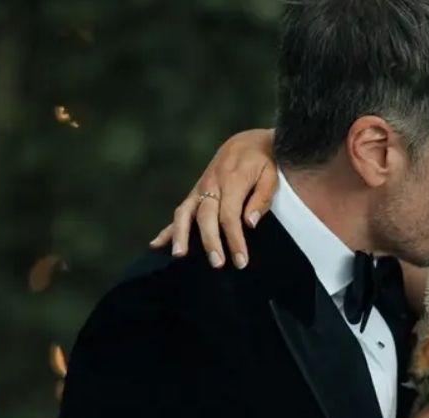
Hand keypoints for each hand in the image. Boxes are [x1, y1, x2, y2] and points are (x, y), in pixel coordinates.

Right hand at [150, 128, 277, 268]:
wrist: (248, 143)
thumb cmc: (264, 162)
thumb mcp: (271, 176)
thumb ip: (262, 199)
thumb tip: (249, 223)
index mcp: (232, 180)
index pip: (230, 216)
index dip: (234, 239)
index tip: (241, 260)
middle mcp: (211, 184)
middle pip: (205, 217)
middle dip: (210, 242)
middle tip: (217, 264)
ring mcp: (200, 188)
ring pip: (185, 213)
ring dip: (180, 235)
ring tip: (179, 255)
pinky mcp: (195, 193)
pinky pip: (180, 212)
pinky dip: (168, 229)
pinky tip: (156, 244)